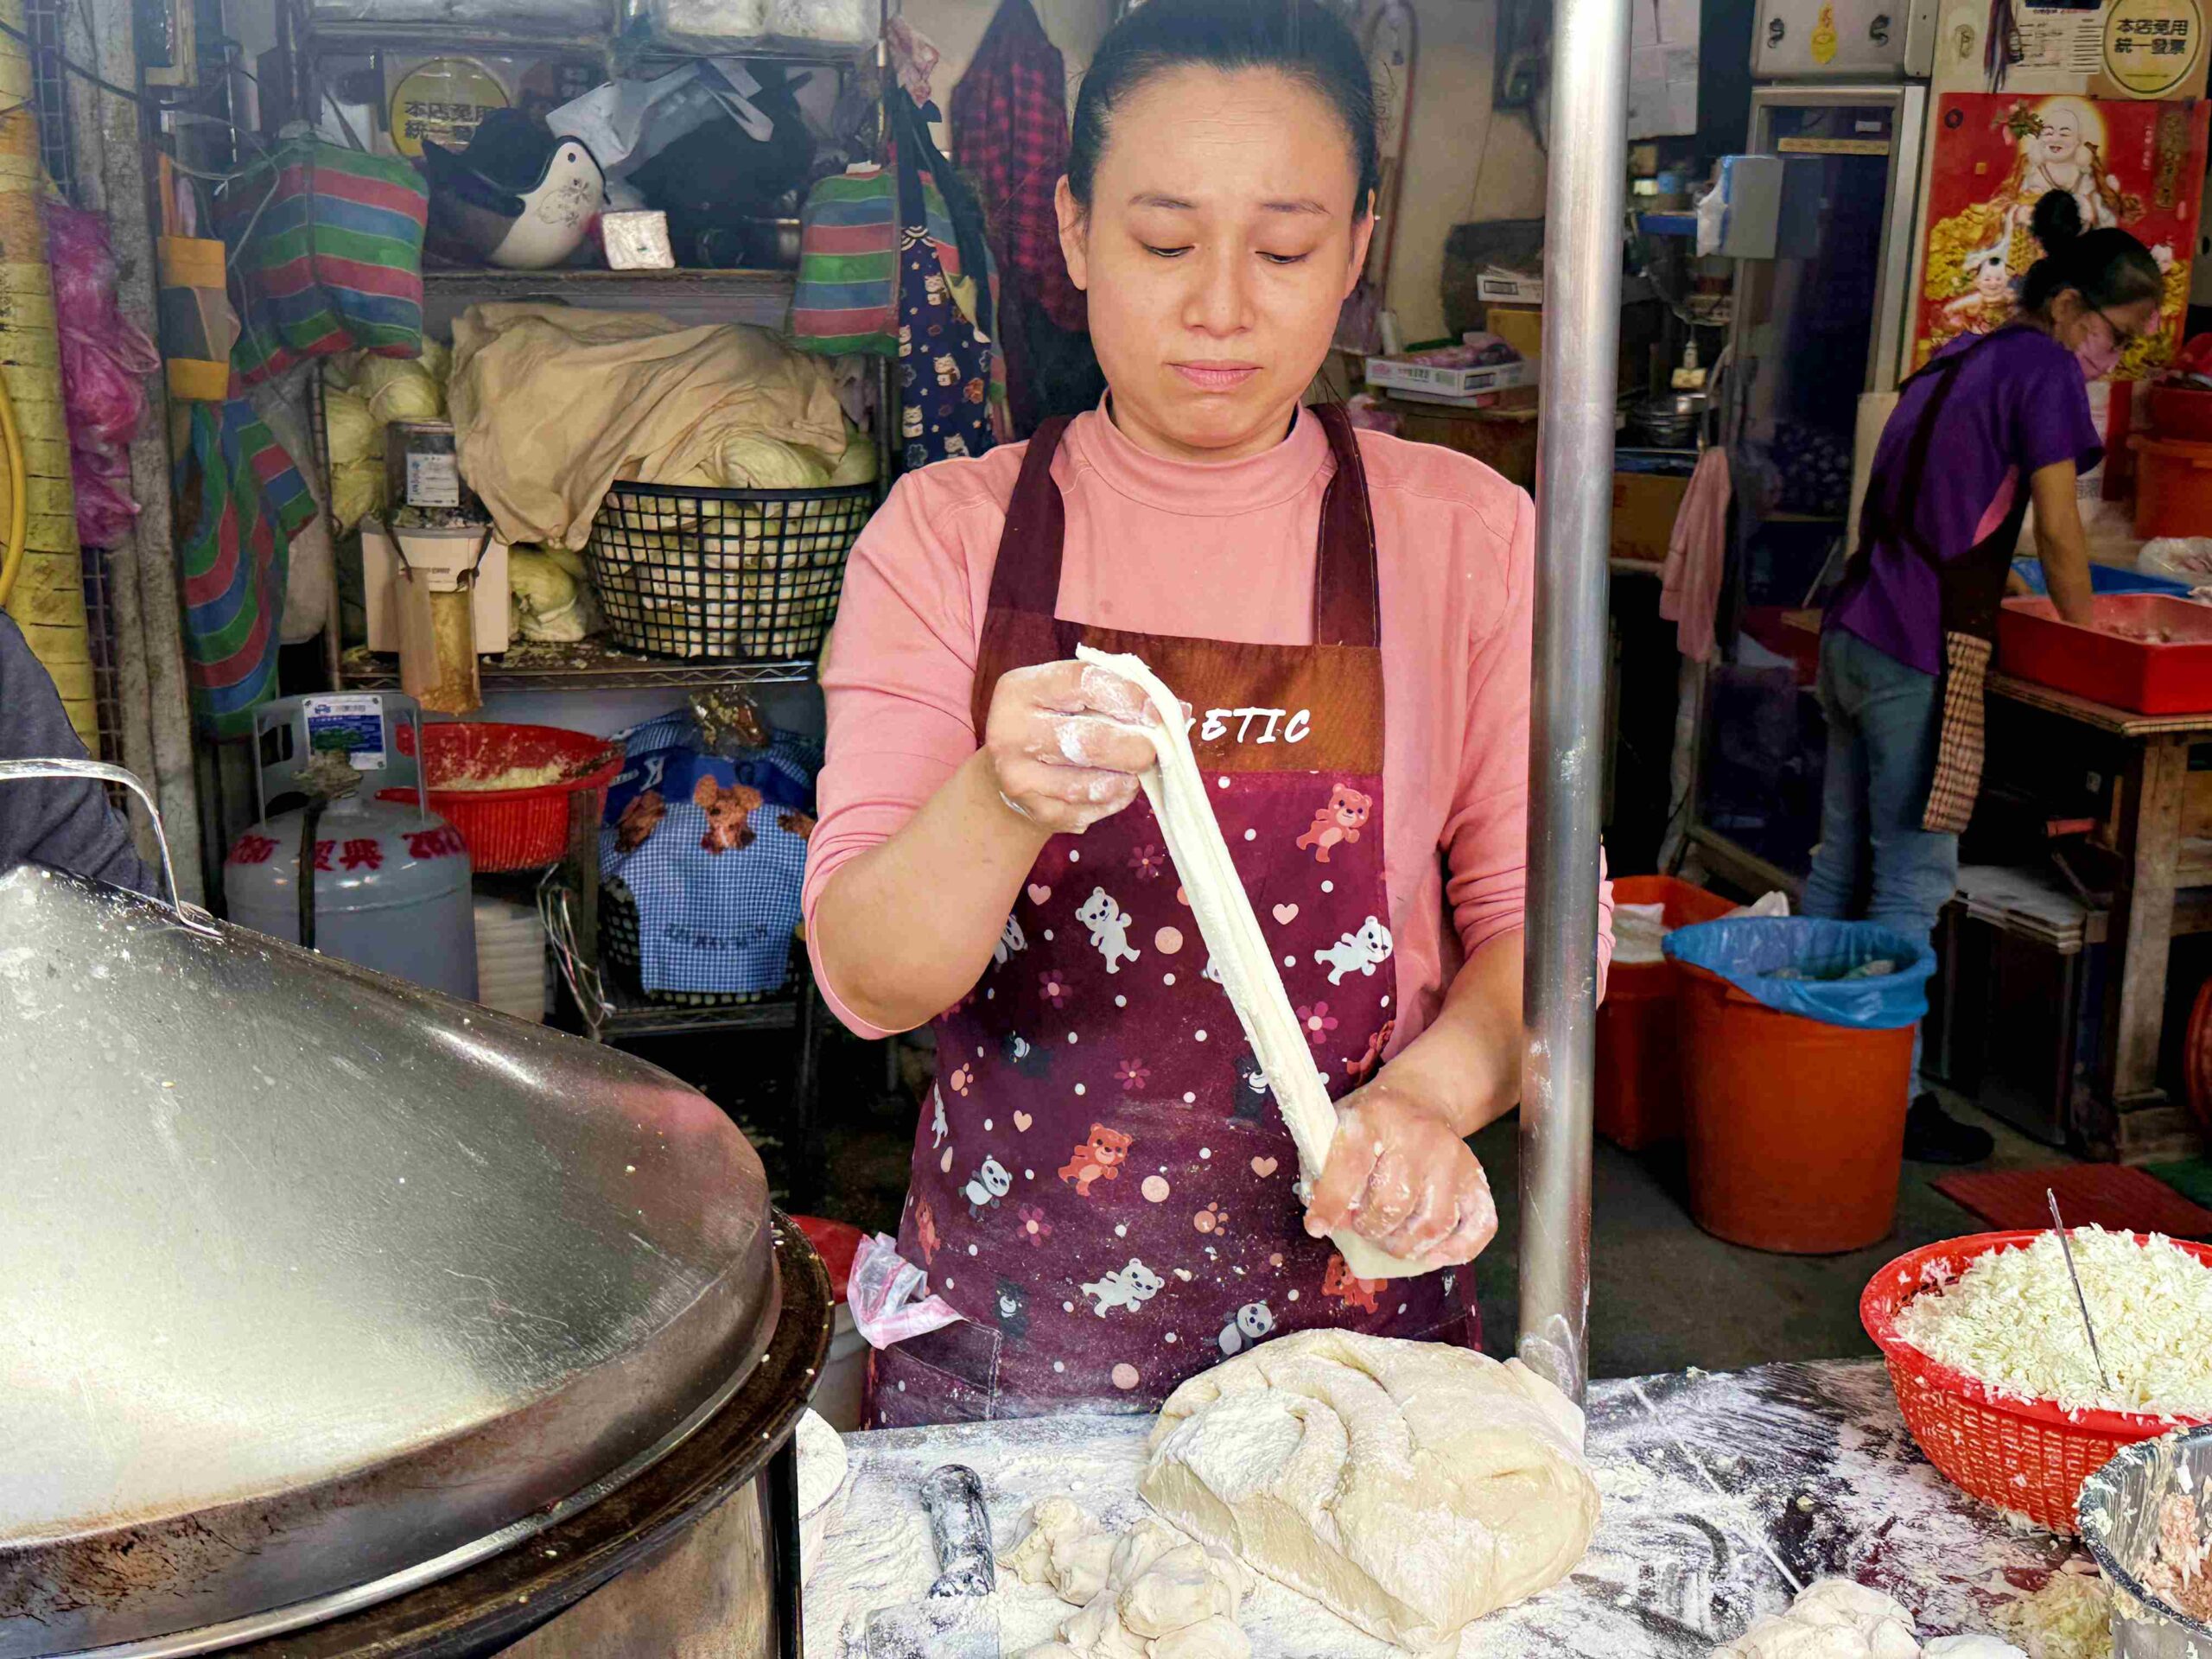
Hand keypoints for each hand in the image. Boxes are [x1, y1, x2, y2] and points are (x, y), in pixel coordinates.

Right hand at [981, 660, 1157, 834]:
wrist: (1010, 774)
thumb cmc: (1056, 724)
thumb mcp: (1077, 698)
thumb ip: (1123, 696)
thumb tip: (1181, 711)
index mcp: (1023, 688)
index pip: (1083, 683)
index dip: (1127, 696)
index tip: (1155, 713)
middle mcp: (1010, 730)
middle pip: (1087, 741)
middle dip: (1132, 748)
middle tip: (1152, 752)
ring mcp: (1016, 775)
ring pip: (1087, 784)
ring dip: (1123, 780)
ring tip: (1134, 773)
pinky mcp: (1031, 810)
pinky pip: (1084, 811)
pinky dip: (1110, 802)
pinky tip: (1115, 792)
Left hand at [1302, 1079, 1498, 1267]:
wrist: (1419, 1101)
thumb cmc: (1370, 1123)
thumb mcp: (1335, 1127)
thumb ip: (1321, 1169)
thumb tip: (1321, 1220)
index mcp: (1375, 1118)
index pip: (1351, 1164)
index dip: (1331, 1202)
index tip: (1317, 1226)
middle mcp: (1419, 1137)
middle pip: (1392, 1204)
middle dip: (1369, 1228)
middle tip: (1361, 1226)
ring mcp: (1453, 1158)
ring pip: (1432, 1224)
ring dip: (1403, 1245)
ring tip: (1388, 1238)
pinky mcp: (1476, 1178)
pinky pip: (1479, 1226)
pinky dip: (1456, 1251)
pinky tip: (1431, 1254)